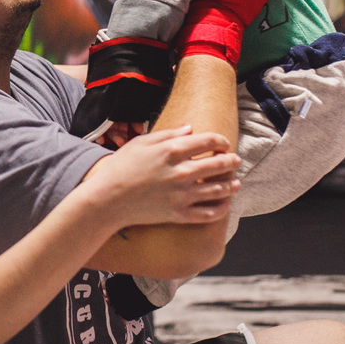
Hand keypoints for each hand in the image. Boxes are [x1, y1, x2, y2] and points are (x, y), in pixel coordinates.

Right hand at [87, 126, 240, 226]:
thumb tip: (190, 129)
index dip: (221, 141)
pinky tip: (225, 205)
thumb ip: (168, 134)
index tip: (224, 143)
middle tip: (236, 161)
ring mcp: (182, 195)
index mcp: (172, 151)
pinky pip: (208, 213)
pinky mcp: (179, 214)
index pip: (209, 141)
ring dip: (231, 185)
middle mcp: (181, 172)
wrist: (108, 199)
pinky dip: (221, 209)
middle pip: (218, 164)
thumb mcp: (141, 143)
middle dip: (231, 161)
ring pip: (218, 190)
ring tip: (236, 184)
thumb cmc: (121, 167)